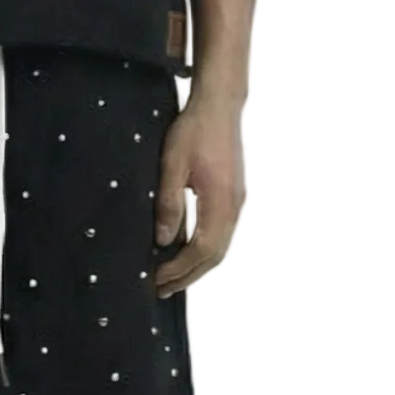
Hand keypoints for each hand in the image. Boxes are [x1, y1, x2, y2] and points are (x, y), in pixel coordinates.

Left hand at [152, 94, 246, 298]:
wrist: (219, 106)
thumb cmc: (194, 130)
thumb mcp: (172, 164)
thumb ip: (168, 203)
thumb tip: (163, 240)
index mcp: (221, 200)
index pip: (203, 249)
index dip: (180, 269)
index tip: (157, 279)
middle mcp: (234, 206)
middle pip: (215, 255)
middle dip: (188, 275)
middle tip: (162, 289)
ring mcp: (237, 201)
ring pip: (220, 246)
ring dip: (197, 265)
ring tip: (171, 276)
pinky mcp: (233, 195)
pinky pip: (221, 232)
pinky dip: (204, 249)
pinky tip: (185, 249)